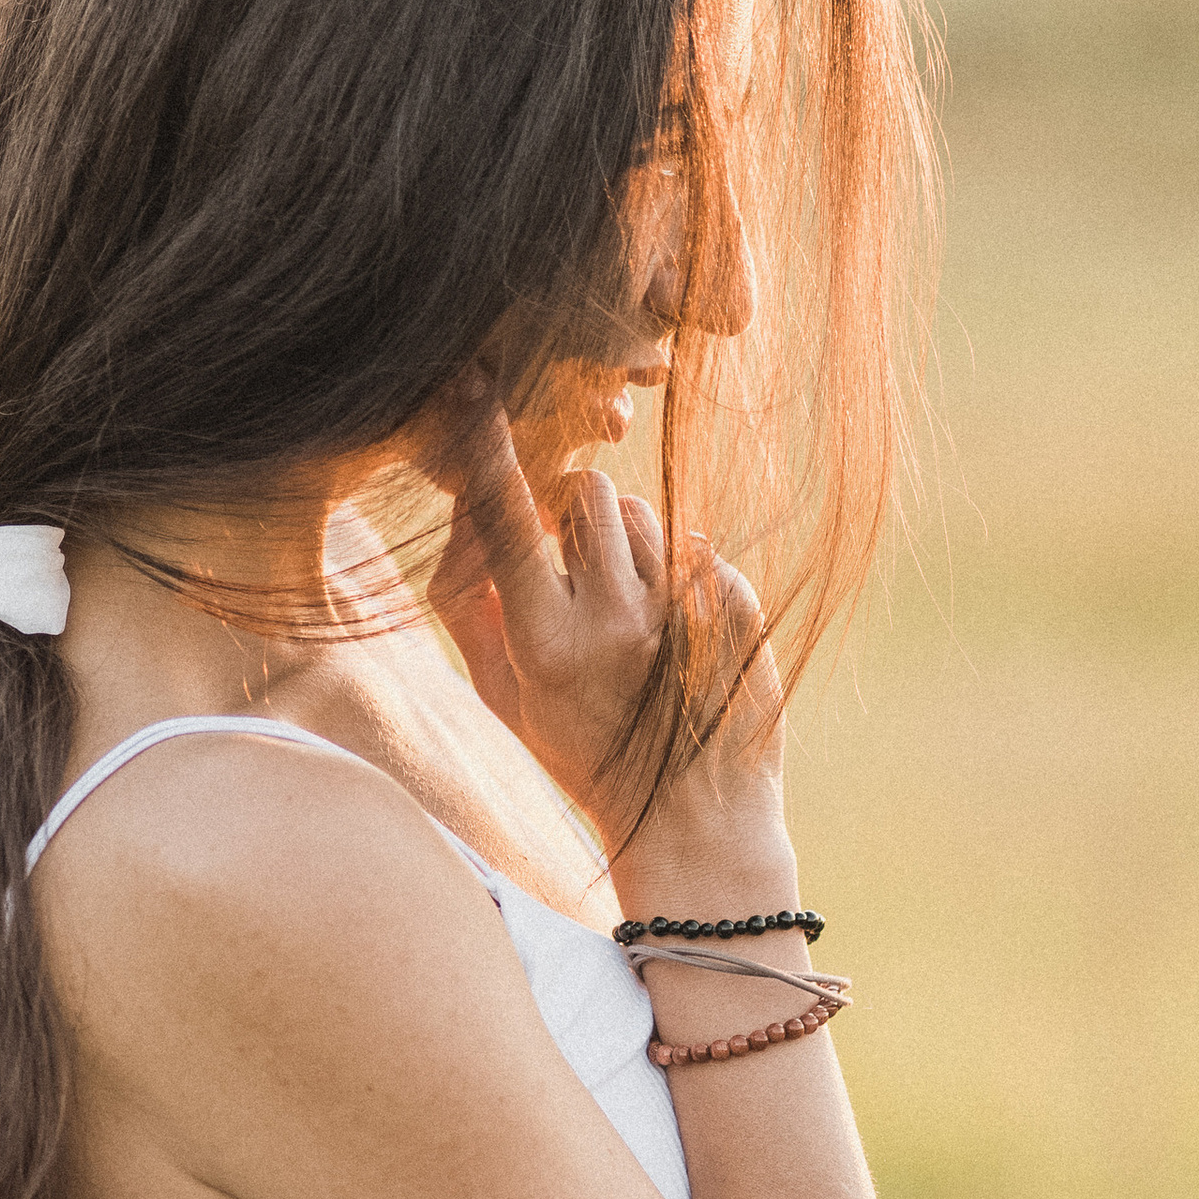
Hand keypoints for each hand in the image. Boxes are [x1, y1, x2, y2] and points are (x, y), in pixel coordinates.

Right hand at [423, 390, 784, 849]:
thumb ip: (468, 606)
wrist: (694, 817)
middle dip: (571, 508)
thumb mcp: (503, 696)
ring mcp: (681, 611)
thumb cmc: (582, 754)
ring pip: (642, 512)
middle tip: (574, 561)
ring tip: (626, 609)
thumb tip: (463, 515)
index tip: (470, 381)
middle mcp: (614, 620)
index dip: (486, 448)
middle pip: (585, 491)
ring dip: (625, 542)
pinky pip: (692, 544)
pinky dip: (675, 571)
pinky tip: (673, 632)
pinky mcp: (734, 605)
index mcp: (545, 643)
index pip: (507, 520)